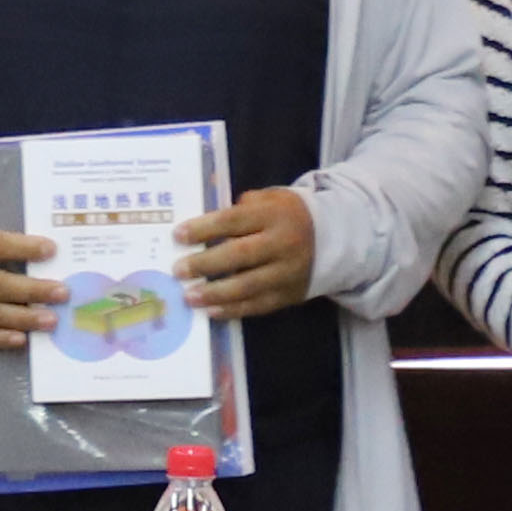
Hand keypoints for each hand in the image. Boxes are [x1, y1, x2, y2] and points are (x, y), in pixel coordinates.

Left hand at [176, 187, 321, 322]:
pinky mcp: (289, 295)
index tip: (178, 235)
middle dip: (205, 264)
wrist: (333, 239)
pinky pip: (258, 305)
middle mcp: (282, 244)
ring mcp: (287, 272)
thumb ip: (241, 205)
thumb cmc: (288, 216)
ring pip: (248, 286)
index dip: (205, 228)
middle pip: (239, 255)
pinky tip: (211, 311)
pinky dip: (233, 310)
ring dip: (215, 293)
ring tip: (188, 296)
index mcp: (274, 214)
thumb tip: (207, 210)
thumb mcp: (270, 199)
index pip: (234, 220)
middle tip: (178, 270)